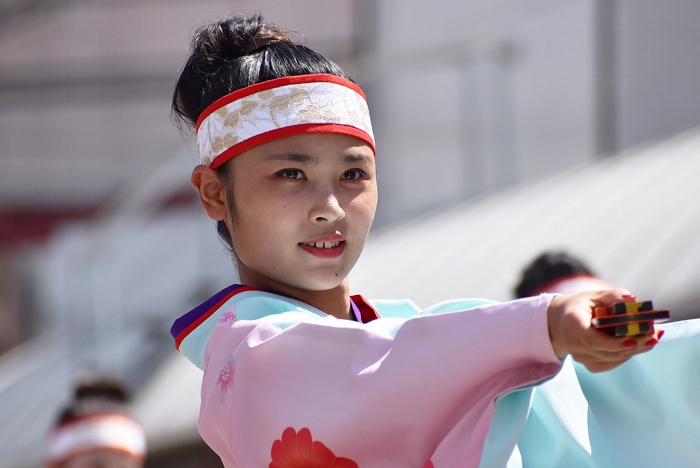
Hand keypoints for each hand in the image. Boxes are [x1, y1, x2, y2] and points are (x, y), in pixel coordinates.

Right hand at [547, 289, 662, 372]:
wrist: (562, 320)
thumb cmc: (582, 306)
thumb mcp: (595, 295)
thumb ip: (613, 296)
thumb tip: (633, 300)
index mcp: (572, 323)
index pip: (593, 340)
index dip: (614, 343)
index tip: (633, 340)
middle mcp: (572, 343)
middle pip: (607, 352)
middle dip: (634, 345)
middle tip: (654, 335)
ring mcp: (579, 356)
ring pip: (612, 359)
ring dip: (634, 350)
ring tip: (652, 338)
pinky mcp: (588, 364)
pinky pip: (611, 362)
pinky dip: (626, 354)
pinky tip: (637, 344)